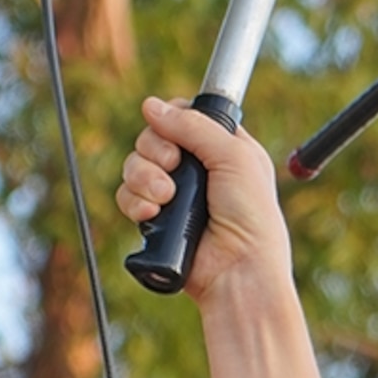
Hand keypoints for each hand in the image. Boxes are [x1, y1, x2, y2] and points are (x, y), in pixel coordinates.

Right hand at [115, 99, 329, 377]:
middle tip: (172, 166)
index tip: (173, 127)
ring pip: (135, 166)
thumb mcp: (233, 157)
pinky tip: (153, 215)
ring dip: (143, 177)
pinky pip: (127, 198)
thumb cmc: (250, 216)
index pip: (184, 117)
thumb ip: (193, 126)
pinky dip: (134, 203)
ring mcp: (175, 196)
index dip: (172, 118)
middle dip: (155, 150)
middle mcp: (197, 169)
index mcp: (224, 148)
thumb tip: (151, 105)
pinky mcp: (157, 221)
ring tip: (165, 198)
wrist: (238, 272)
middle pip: (153, 138)